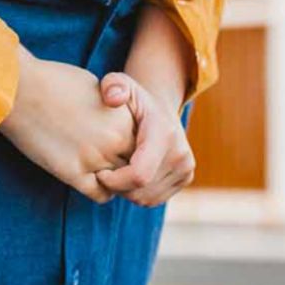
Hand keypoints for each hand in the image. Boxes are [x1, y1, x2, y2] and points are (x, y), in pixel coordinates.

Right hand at [0, 49, 136, 201]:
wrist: (21, 88)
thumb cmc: (55, 81)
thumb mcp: (97, 88)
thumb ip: (116, 111)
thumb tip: (121, 125)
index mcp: (125, 117)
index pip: (147, 146)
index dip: (137, 147)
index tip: (125, 145)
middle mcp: (115, 140)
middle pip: (138, 166)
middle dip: (130, 166)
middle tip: (117, 163)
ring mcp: (94, 158)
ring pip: (123, 184)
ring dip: (116, 180)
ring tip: (103, 171)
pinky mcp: (72, 173)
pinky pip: (101, 195)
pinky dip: (100, 190)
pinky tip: (89, 178)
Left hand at [93, 73, 194, 207]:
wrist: (160, 108)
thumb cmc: (133, 100)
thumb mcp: (120, 84)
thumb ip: (112, 86)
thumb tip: (113, 98)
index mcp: (164, 135)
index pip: (138, 175)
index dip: (114, 181)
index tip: (99, 172)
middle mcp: (180, 154)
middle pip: (140, 190)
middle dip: (117, 186)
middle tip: (104, 172)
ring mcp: (186, 168)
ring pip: (146, 198)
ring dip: (126, 191)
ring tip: (116, 171)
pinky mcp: (186, 177)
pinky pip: (154, 199)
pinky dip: (137, 193)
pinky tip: (128, 176)